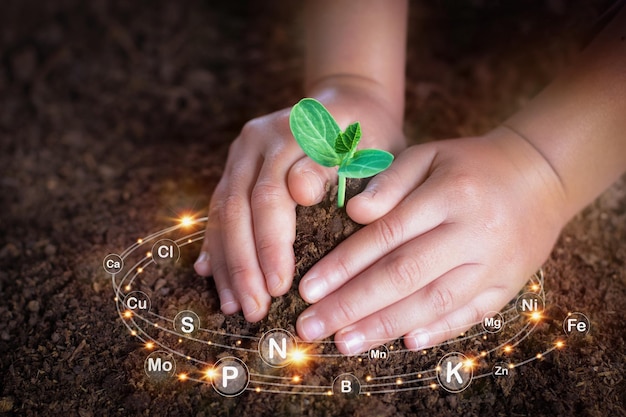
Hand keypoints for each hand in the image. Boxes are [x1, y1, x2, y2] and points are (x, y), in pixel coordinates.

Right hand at [194, 81, 404, 321]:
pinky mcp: (235, 166)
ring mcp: (241, 152)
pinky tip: (212, 275)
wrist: (348, 107)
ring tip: (234, 306)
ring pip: (222, 211)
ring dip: (227, 262)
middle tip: (254, 310)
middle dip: (244, 265)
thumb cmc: (369, 140)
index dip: (271, 244)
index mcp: (293, 133)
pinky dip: (217, 244)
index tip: (281, 288)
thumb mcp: (369, 149)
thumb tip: (299, 191)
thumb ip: (337, 169)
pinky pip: (218, 208)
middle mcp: (258, 140)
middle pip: (238, 206)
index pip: (272, 196)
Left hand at [295, 127, 567, 354]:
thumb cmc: (470, 165)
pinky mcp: (509, 284)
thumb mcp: (429, 155)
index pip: (386, 236)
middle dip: (352, 305)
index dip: (344, 265)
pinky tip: (405, 344)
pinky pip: (472, 314)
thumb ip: (390, 181)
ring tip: (344, 343)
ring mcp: (494, 263)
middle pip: (403, 275)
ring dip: (385, 326)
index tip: (309, 289)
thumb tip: (355, 213)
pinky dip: (439, 330)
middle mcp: (472, 233)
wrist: (540, 177)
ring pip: (433, 302)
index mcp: (448, 195)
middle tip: (312, 327)